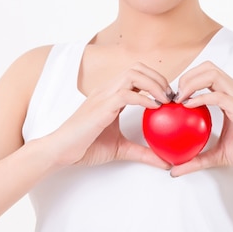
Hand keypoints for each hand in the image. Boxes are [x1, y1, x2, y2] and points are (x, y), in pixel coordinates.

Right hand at [44, 63, 172, 169]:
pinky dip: (144, 98)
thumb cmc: (85, 147)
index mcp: (110, 94)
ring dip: (154, 84)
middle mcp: (107, 89)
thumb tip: (165, 163)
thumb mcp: (121, 148)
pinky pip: (126, 93)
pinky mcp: (102, 106)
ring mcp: (103, 95)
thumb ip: (142, 152)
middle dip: (158, 78)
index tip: (168, 97)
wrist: (61, 151)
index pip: (136, 74)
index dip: (155, 80)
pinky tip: (154, 107)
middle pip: (137, 68)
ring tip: (165, 99)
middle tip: (170, 96)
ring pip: (133, 74)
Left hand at [170, 61, 232, 175]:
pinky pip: (218, 96)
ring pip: (212, 74)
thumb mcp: (218, 154)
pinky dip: (201, 97)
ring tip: (179, 99)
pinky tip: (189, 106)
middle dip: (187, 76)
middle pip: (207, 67)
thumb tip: (174, 171)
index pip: (207, 74)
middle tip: (175, 96)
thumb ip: (196, 159)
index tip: (175, 98)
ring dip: (191, 82)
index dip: (188, 80)